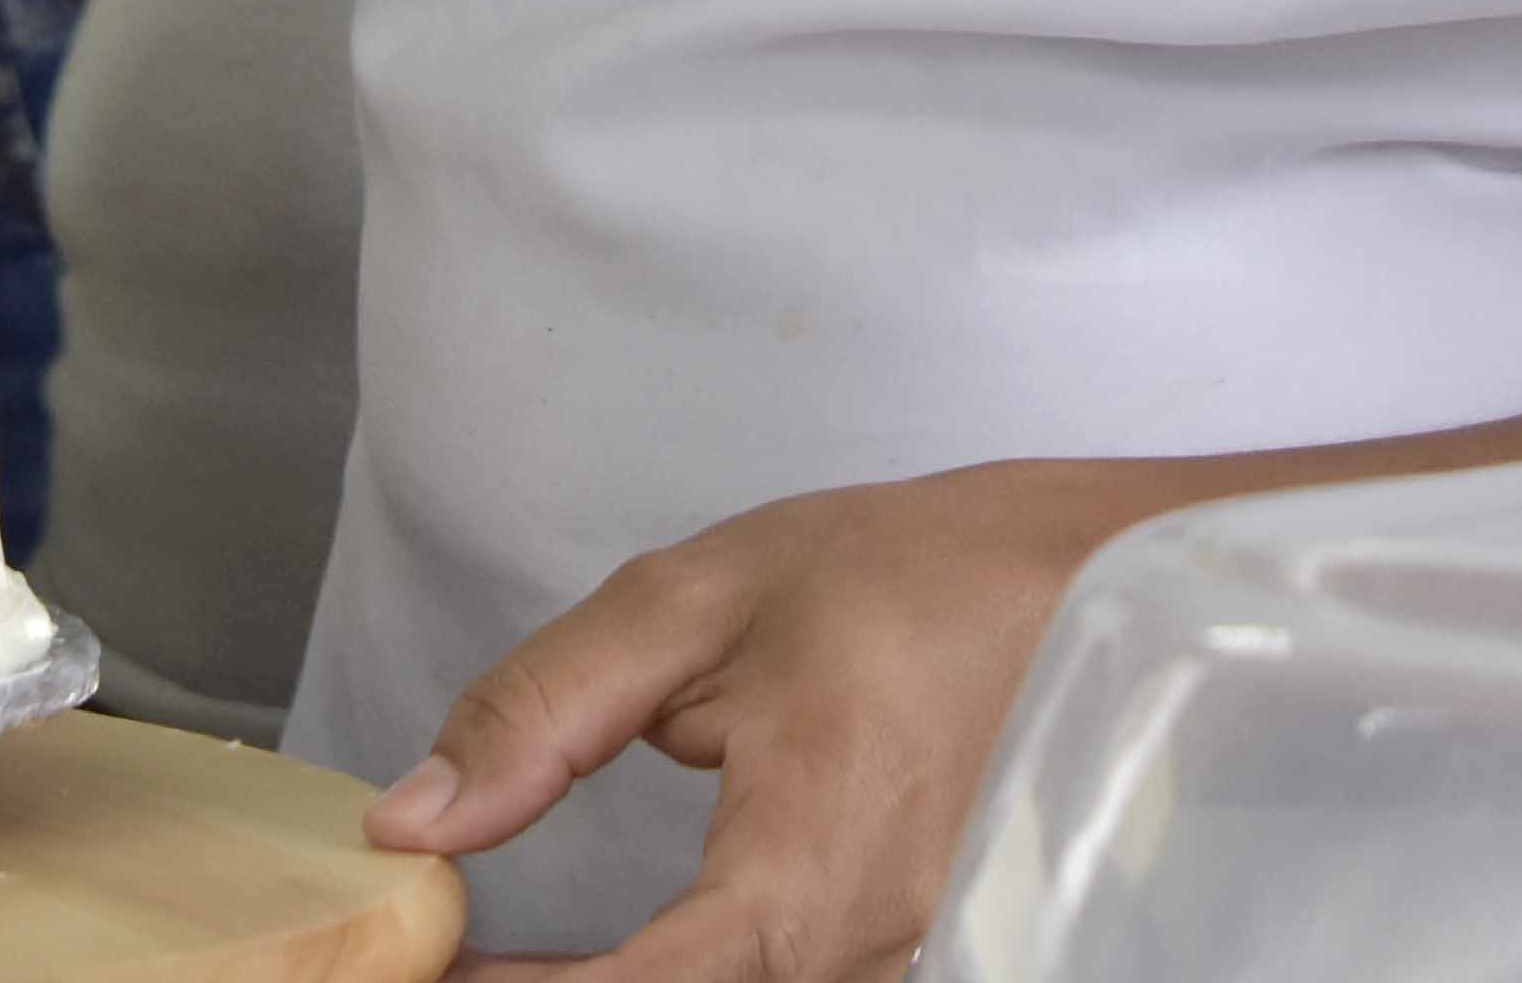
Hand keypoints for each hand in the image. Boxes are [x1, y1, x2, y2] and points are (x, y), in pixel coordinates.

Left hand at [371, 459, 1153, 982]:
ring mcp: (902, 972)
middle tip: (449, 957)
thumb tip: (412, 818)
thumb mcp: (699, 605)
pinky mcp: (921, 958)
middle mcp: (857, 966)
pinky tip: (614, 960)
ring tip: (509, 958)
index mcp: (795, 890)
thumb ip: (542, 713)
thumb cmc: (917, 578)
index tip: (413, 965)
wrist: (1109, 580)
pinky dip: (692, 976)